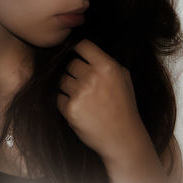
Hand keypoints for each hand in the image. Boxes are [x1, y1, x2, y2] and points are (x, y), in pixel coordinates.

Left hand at [57, 39, 145, 161]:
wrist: (122, 136)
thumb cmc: (124, 106)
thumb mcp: (123, 77)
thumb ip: (106, 61)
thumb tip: (85, 49)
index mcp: (107, 67)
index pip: (82, 45)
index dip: (76, 48)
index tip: (74, 52)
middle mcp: (93, 77)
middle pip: (70, 64)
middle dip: (74, 72)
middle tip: (83, 83)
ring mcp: (80, 93)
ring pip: (62, 80)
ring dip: (68, 86)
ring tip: (83, 97)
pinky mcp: (70, 109)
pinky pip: (59, 97)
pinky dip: (65, 101)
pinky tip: (79, 108)